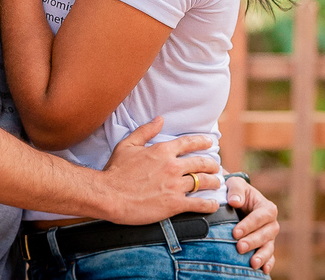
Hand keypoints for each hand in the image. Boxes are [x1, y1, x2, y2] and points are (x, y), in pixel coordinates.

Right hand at [100, 118, 221, 224]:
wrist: (108, 194)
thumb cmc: (115, 170)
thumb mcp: (128, 144)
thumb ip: (145, 130)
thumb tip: (159, 119)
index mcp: (163, 150)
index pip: (189, 143)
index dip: (202, 142)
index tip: (210, 143)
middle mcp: (172, 166)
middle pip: (201, 162)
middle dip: (212, 164)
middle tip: (216, 167)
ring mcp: (175, 185)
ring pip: (203, 182)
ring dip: (213, 182)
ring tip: (216, 184)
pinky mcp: (174, 204)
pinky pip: (198, 204)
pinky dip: (208, 204)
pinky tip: (212, 204)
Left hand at [227, 176, 278, 273]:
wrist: (236, 201)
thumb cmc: (236, 192)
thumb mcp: (235, 184)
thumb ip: (236, 190)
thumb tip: (234, 201)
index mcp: (266, 207)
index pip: (260, 216)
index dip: (249, 225)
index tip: (235, 232)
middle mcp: (271, 223)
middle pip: (266, 233)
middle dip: (253, 241)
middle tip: (239, 247)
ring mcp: (270, 237)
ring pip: (269, 247)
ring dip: (262, 255)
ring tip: (252, 263)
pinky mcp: (265, 247)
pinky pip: (270, 257)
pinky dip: (268, 264)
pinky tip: (263, 271)